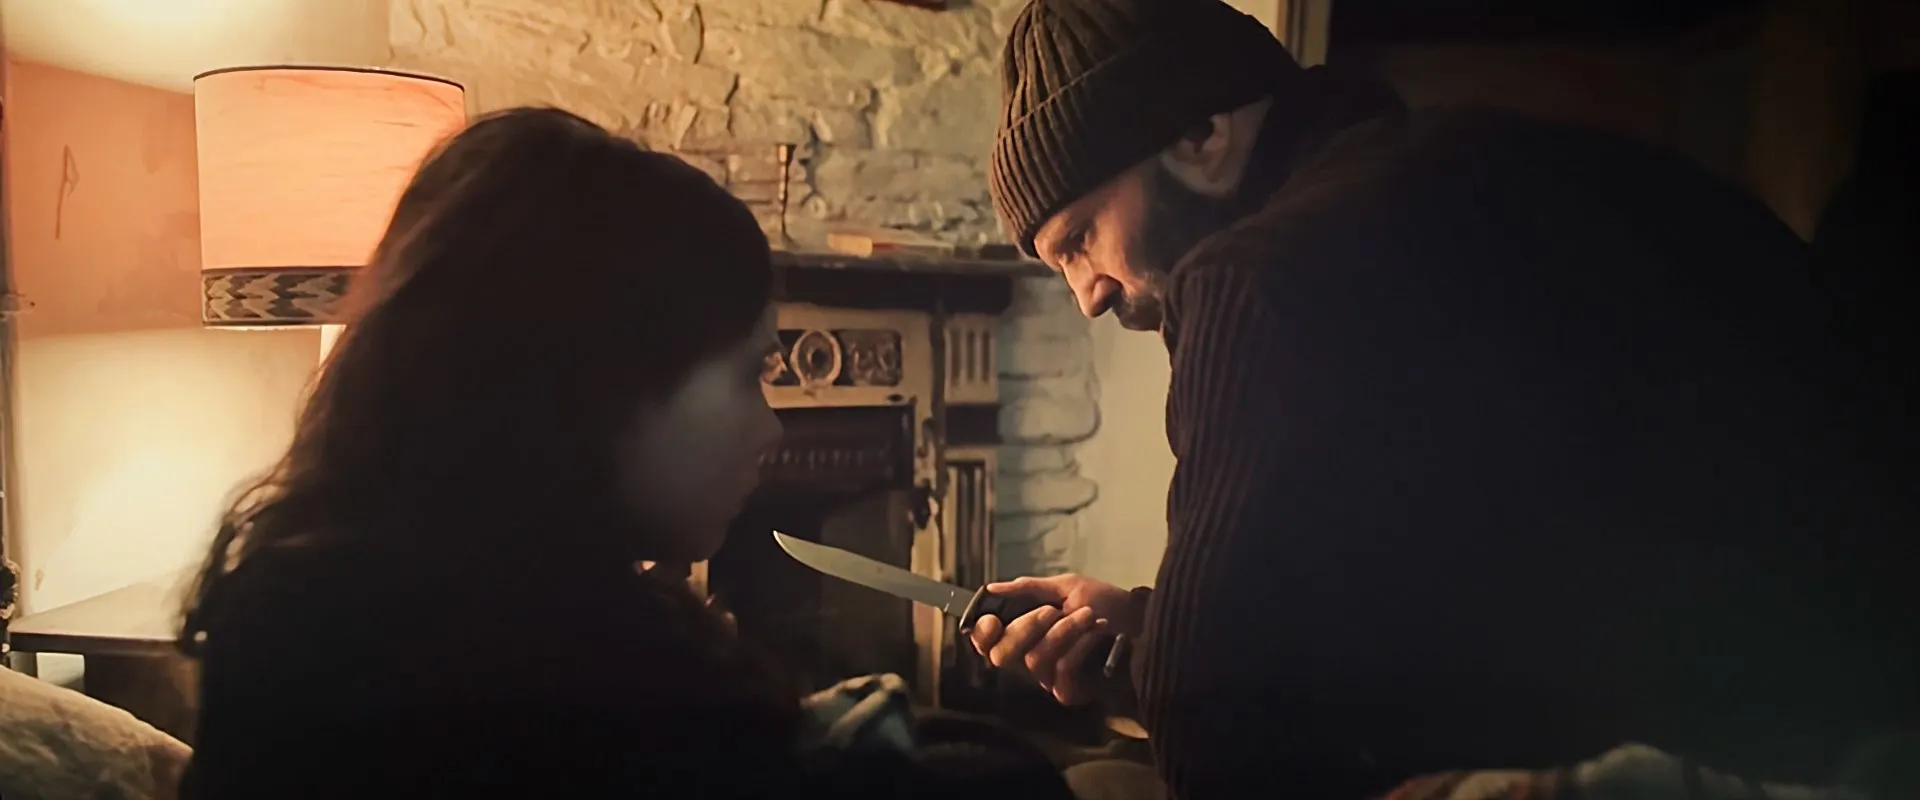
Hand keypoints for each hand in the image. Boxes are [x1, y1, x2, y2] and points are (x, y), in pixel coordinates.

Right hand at [966, 574, 1138, 705]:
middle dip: (1025, 627)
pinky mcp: (1069, 691)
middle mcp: (1029, 659)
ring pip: (1035, 659)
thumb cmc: (1104, 604)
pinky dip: (1080, 645)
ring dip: (1063, 631)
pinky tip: (1097, 631)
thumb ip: (1029, 589)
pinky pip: (1062, 670)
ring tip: (1088, 615)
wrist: (1141, 623)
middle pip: (1001, 656)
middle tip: (1051, 610)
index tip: (992, 619)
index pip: (986, 643)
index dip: (981, 634)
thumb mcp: (1067, 587)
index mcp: (1023, 633)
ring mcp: (1048, 678)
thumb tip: (992, 588)